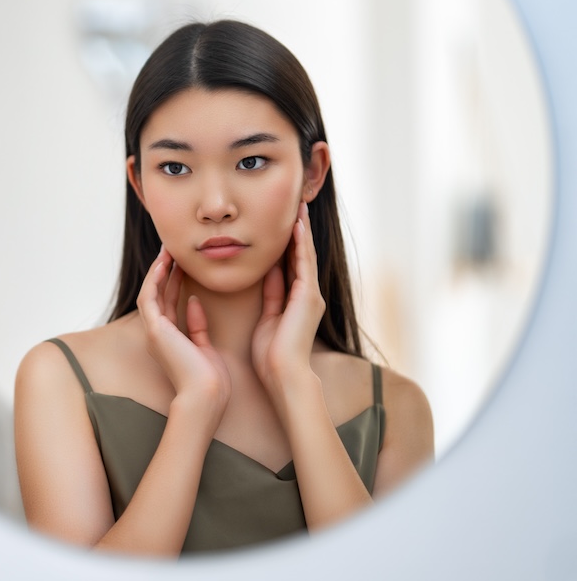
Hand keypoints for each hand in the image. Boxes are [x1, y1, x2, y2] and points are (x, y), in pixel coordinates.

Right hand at [137, 246, 230, 435]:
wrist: (206, 395)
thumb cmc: (210, 378)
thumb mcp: (204, 345)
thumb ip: (197, 325)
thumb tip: (194, 301)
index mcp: (168, 338)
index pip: (168, 302)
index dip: (174, 280)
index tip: (182, 262)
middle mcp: (157, 333)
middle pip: (157, 294)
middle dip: (164, 271)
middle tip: (172, 249)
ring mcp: (154, 332)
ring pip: (150, 293)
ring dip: (157, 271)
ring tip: (167, 251)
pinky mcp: (155, 330)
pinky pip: (150, 299)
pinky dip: (154, 281)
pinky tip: (163, 265)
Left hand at [251, 202, 325, 408]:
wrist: (283, 374)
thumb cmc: (271, 355)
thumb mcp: (268, 318)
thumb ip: (272, 296)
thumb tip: (269, 274)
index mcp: (297, 301)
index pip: (292, 265)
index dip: (289, 244)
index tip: (284, 223)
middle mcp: (308, 295)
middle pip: (302, 255)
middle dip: (299, 232)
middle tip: (296, 206)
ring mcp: (310, 295)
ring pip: (306, 256)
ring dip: (303, 232)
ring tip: (300, 208)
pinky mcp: (308, 297)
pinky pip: (304, 265)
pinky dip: (301, 245)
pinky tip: (298, 228)